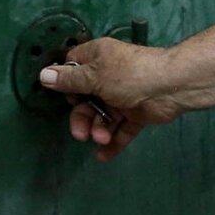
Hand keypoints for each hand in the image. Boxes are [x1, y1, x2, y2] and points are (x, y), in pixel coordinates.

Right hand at [39, 38, 184, 162]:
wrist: (172, 86)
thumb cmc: (129, 75)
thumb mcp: (94, 76)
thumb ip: (70, 80)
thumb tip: (43, 75)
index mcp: (98, 58)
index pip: (74, 67)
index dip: (66, 82)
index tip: (64, 96)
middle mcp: (109, 76)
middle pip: (85, 99)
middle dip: (81, 118)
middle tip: (80, 134)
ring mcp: (123, 95)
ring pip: (102, 116)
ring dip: (98, 130)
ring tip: (101, 138)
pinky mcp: (137, 112)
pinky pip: (122, 128)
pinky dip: (114, 142)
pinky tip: (104, 156)